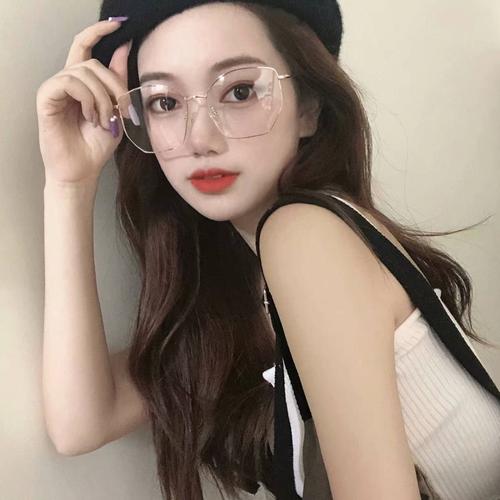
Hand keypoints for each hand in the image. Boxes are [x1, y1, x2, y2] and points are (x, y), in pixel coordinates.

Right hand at [36, 19, 130, 185]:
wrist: (82, 169)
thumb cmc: (96, 144)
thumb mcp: (116, 110)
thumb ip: (117, 80)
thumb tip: (124, 47)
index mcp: (82, 82)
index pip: (84, 45)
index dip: (99, 32)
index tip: (117, 24)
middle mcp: (66, 80)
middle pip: (92, 62)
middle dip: (114, 85)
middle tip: (122, 110)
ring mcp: (54, 88)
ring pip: (83, 73)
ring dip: (103, 98)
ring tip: (104, 121)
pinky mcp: (46, 97)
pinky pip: (69, 82)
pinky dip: (87, 99)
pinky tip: (90, 117)